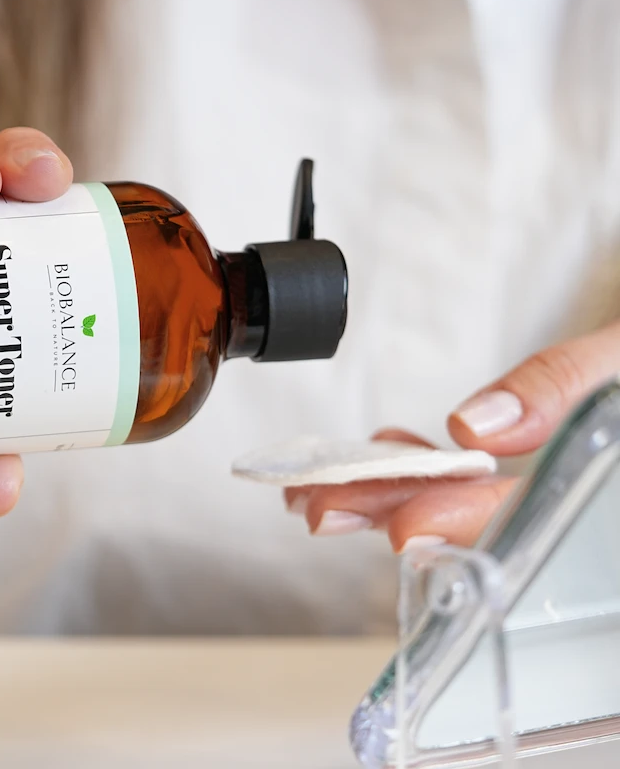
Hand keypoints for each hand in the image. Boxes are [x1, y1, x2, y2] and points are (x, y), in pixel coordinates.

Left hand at [286, 321, 619, 551]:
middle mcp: (582, 507)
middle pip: (487, 523)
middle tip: (321, 506)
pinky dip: (435, 467)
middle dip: (397, 513)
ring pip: (475, 507)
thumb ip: (567, 383)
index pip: (535, 521)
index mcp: (600, 497)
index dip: (464, 525)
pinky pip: (488, 480)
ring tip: (326, 491)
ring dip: (398, 496)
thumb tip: (477, 425)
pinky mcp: (551, 471)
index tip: (402, 529)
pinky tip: (389, 457)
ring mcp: (565, 494)